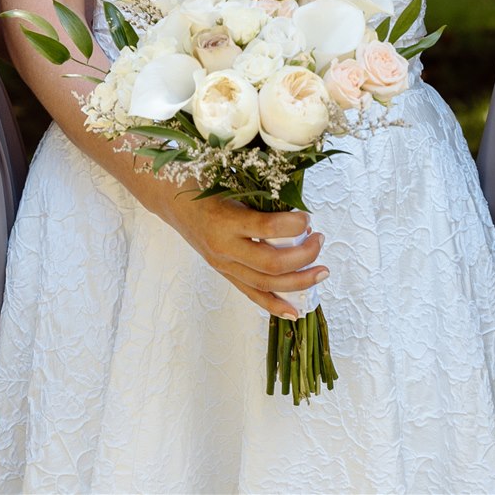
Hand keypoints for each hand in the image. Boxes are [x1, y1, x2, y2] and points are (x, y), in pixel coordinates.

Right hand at [149, 189, 328, 319]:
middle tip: (320, 239)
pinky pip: (251, 294)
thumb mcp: (231, 182)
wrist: (172, 201)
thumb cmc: (205, 184)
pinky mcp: (224, 273)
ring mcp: (223, 264)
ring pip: (266, 283)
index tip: (308, 217)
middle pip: (271, 263)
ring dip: (299, 281)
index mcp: (225, 219)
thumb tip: (298, 209)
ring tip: (321, 271)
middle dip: (304, 256)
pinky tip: (294, 312)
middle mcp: (224, 247)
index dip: (294, 225)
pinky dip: (274, 305)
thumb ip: (261, 196)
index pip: (267, 228)